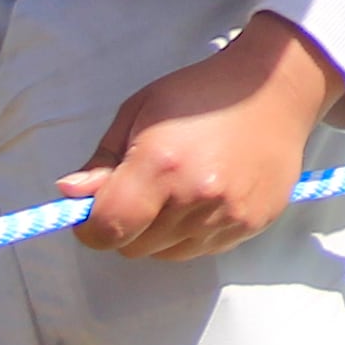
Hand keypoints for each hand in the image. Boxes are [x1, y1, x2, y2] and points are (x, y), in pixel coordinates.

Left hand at [62, 11, 344, 261]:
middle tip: (141, 192)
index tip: (93, 211)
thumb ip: (103, 160)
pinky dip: (192, 232)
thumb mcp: (140, 110)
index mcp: (160, 165)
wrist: (275, 90)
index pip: (106, 229)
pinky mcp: (250, 226)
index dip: (90, 226)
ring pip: (166, 253)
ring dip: (159, 232)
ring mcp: (226, 216)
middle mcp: (193, 198)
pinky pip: (202, 250)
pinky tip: (203, 197)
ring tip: (177, 191)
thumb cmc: (201, 93)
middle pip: (134, 247)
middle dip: (127, 226)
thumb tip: (70, 195)